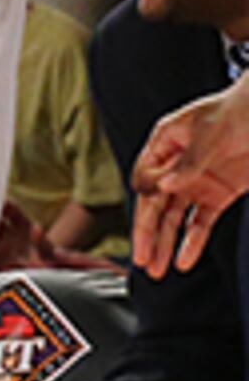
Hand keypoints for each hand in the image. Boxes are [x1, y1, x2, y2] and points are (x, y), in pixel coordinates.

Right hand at [135, 75, 248, 274]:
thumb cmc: (237, 111)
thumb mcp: (210, 133)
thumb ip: (188, 161)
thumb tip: (166, 185)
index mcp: (165, 144)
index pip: (145, 176)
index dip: (147, 192)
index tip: (153, 201)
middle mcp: (176, 167)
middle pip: (154, 205)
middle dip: (147, 233)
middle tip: (143, 259)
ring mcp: (196, 183)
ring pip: (174, 219)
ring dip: (165, 244)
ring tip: (158, 269)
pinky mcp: (218, 195)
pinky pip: (201, 223)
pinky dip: (193, 243)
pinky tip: (185, 261)